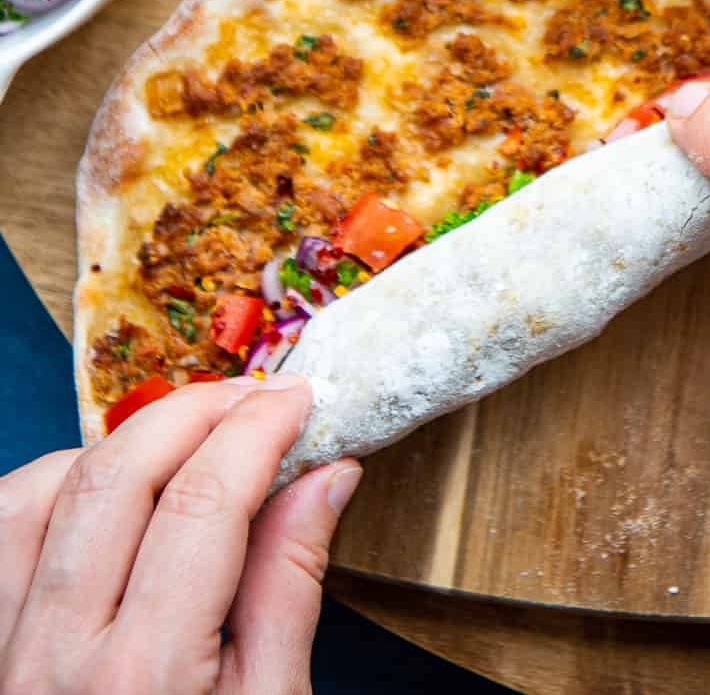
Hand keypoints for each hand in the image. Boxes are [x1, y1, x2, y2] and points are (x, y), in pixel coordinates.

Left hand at [0, 375, 360, 694]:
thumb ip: (290, 589)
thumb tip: (325, 476)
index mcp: (146, 681)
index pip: (204, 502)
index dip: (258, 430)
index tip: (301, 401)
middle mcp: (57, 663)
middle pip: (117, 476)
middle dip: (195, 410)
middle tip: (256, 397)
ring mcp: (5, 659)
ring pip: (41, 492)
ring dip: (120, 444)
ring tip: (186, 439)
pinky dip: (52, 488)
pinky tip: (107, 489)